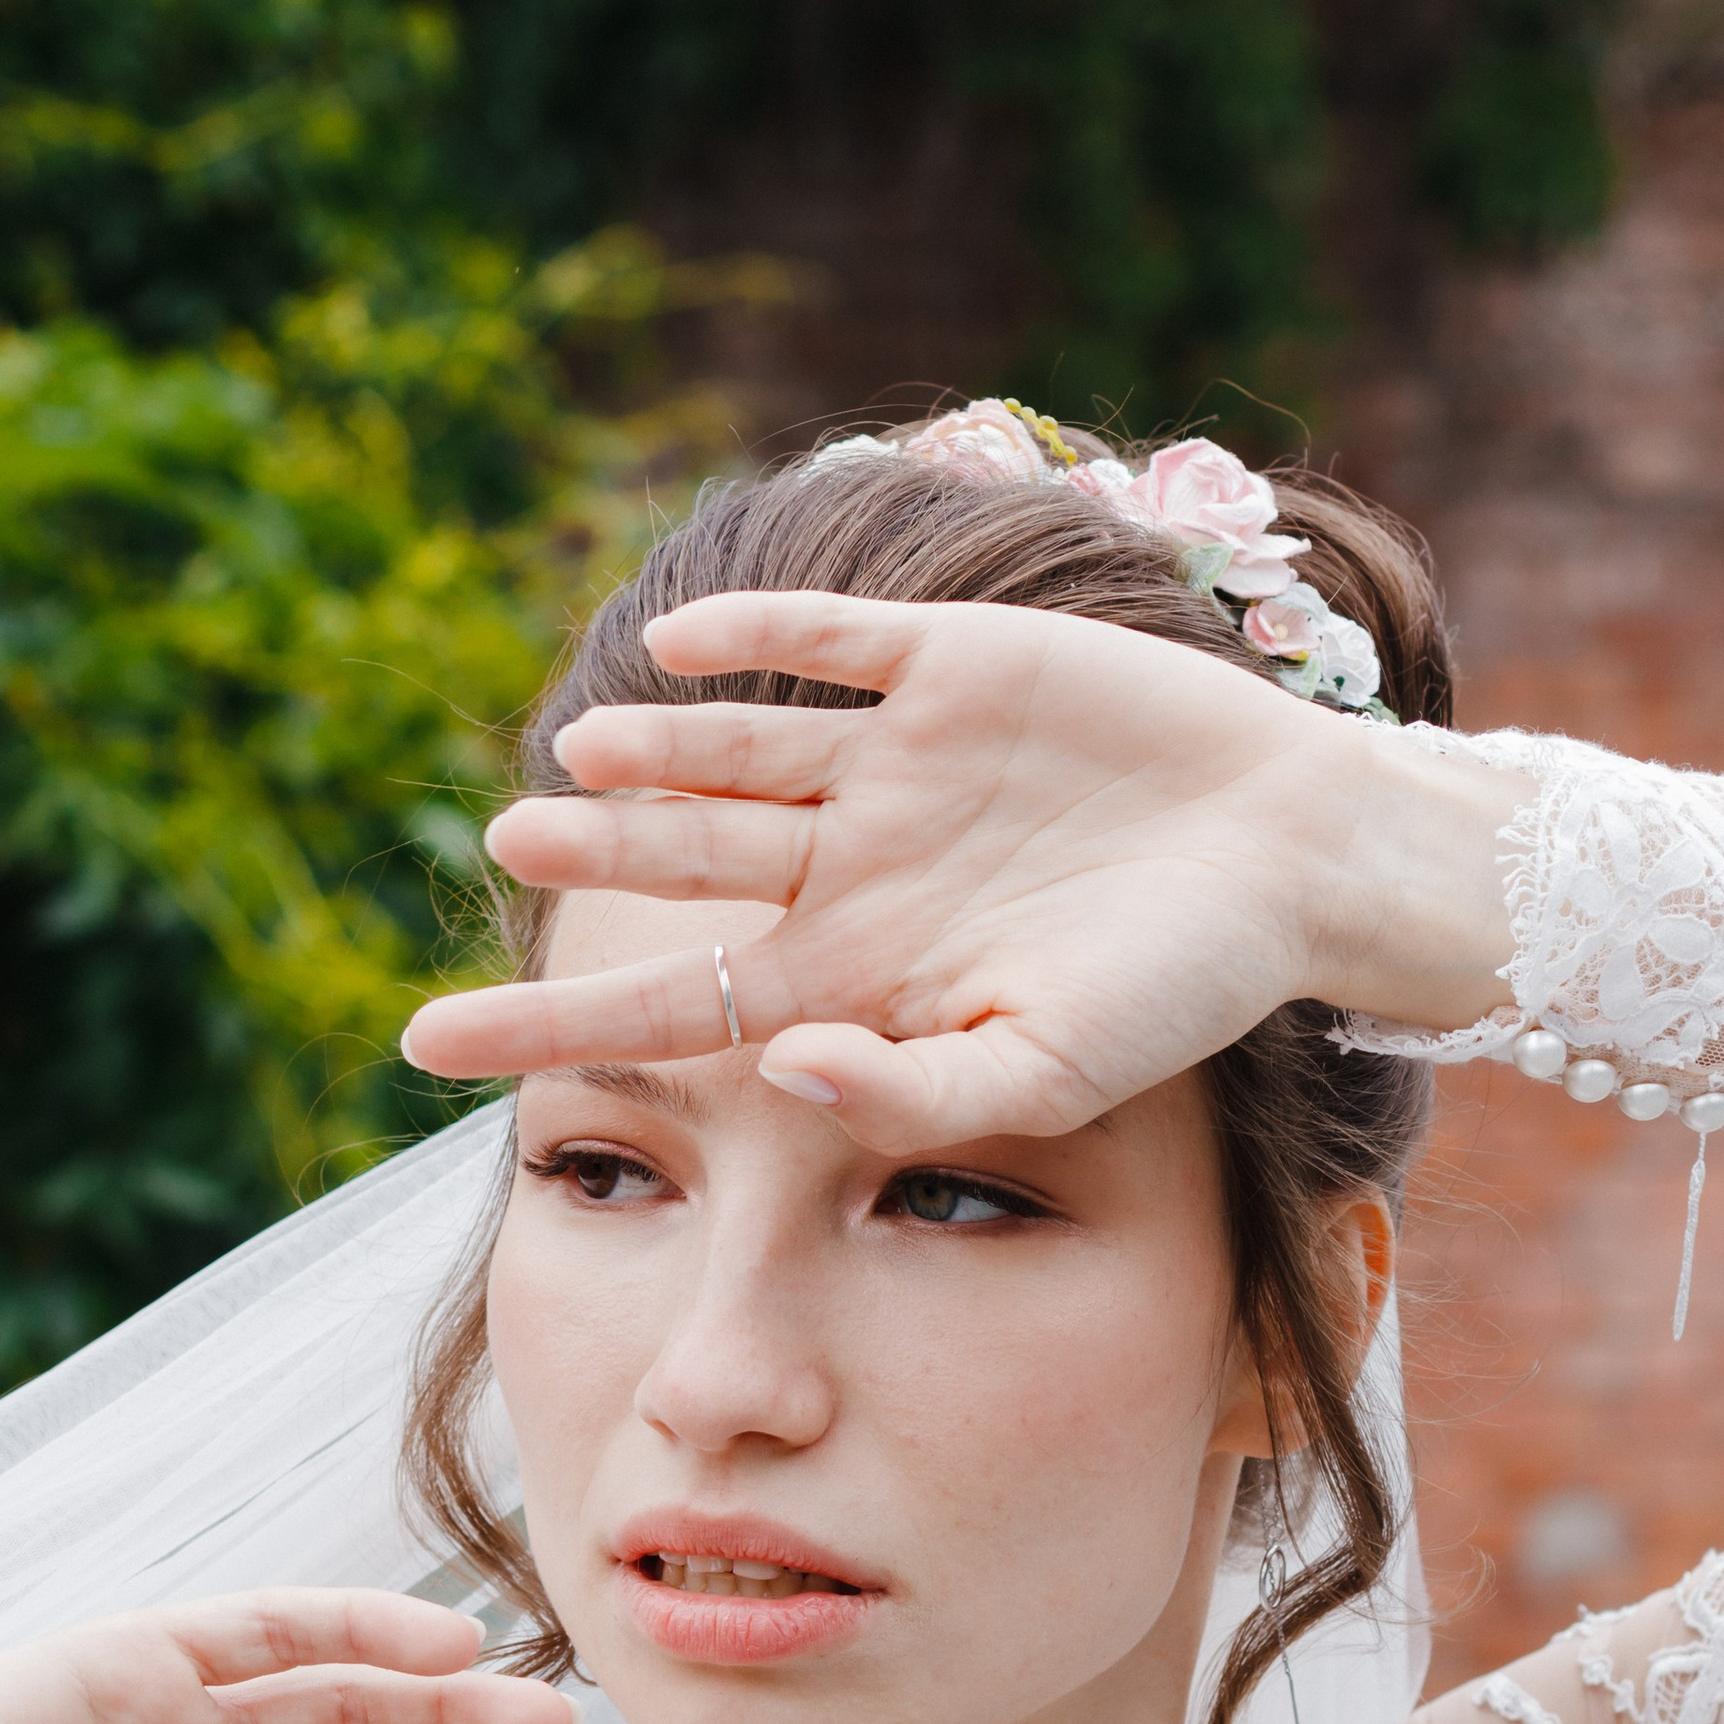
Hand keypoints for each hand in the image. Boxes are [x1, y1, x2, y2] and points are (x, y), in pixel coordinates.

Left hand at [404, 591, 1522, 1146]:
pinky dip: (758, 633)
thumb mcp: (1050, 1070)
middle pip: (687, 859)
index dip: (545, 1022)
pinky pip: (835, 642)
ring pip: (742, 747)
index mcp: (860, 974)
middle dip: (595, 855)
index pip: (670, 1007)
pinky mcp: (960, 667)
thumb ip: (913, 1089)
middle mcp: (858, 865)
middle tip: (502, 839)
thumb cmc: (1185, 992)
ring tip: (569, 755)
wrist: (1308, 863)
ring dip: (656, 749)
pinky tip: (674, 639)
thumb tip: (781, 1073)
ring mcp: (901, 762)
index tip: (415, 1042)